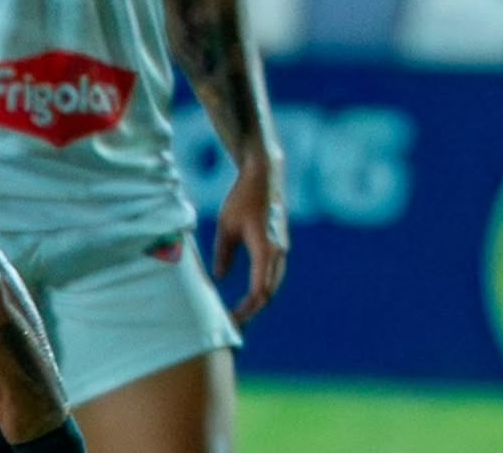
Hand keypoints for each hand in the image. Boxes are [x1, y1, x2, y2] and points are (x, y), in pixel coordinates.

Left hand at [213, 152, 287, 324]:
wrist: (265, 178)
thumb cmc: (242, 199)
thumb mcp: (226, 226)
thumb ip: (224, 254)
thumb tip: (220, 278)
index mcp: (265, 251)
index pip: (259, 290)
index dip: (247, 309)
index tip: (233, 320)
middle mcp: (279, 254)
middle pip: (269, 292)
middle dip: (253, 310)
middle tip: (235, 323)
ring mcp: (282, 250)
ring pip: (273, 284)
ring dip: (259, 300)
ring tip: (241, 313)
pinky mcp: (280, 246)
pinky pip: (274, 274)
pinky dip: (263, 287)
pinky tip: (251, 294)